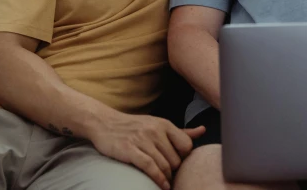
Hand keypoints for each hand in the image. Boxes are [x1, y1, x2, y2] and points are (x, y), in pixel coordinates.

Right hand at [88, 109, 205, 189]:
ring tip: (166, 183)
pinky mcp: (130, 150)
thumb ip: (181, 131)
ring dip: (167, 178)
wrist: (104, 123)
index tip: (178, 163)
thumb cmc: (134, 126)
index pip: (186, 145)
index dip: (184, 157)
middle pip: (175, 159)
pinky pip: (150, 167)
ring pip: (164, 165)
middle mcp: (155, 130)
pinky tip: (162, 185)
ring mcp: (142, 140)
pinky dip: (158, 179)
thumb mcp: (158, 125)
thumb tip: (202, 130)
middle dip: (174, 170)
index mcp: (164, 124)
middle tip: (170, 175)